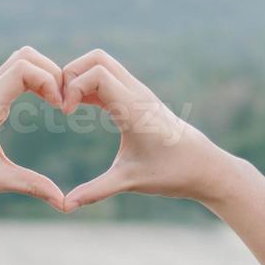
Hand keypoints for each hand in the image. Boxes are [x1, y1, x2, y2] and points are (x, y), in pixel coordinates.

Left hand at [0, 47, 64, 210]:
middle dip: (52, 74)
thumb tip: (62, 203)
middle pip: (26, 56)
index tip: (61, 109)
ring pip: (20, 61)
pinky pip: (14, 75)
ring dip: (43, 75)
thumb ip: (30, 186)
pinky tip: (43, 104)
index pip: (24, 68)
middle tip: (64, 104)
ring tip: (57, 103)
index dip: (50, 82)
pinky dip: (34, 81)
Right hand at [61, 50, 237, 211]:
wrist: (204, 167)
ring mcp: (138, 94)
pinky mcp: (138, 100)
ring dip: (79, 79)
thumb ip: (95, 191)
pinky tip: (79, 110)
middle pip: (96, 58)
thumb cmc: (172, 173)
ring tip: (67, 108)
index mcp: (134, 109)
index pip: (96, 74)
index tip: (65, 114)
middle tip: (60, 105)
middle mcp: (137, 94)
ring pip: (102, 65)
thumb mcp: (130, 182)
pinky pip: (109, 80)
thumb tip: (65, 206)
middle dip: (70, 74)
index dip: (72, 87)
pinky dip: (89, 87)